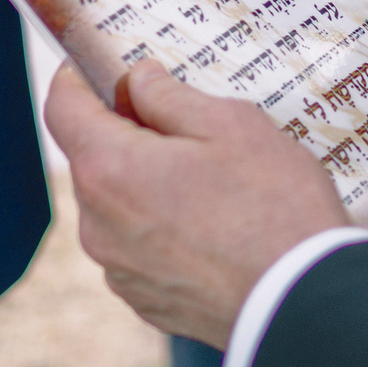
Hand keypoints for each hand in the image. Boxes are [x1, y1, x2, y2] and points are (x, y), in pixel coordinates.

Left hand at [46, 61, 349, 347]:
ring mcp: (119, 269)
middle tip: (184, 123)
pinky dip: (161, 229)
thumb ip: (170, 97)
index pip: (63, 108)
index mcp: (110, 169)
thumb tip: (139, 82)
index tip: (98, 64)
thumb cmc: (274, 206)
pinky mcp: (145, 301)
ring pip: (117, 206)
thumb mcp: (231, 125)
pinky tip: (214, 228)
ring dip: (146, 185)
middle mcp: (98, 224)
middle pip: (93, 159)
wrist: (304, 302)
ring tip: (211, 183)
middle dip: (126, 134)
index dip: (76, 77)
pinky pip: (138, 248)